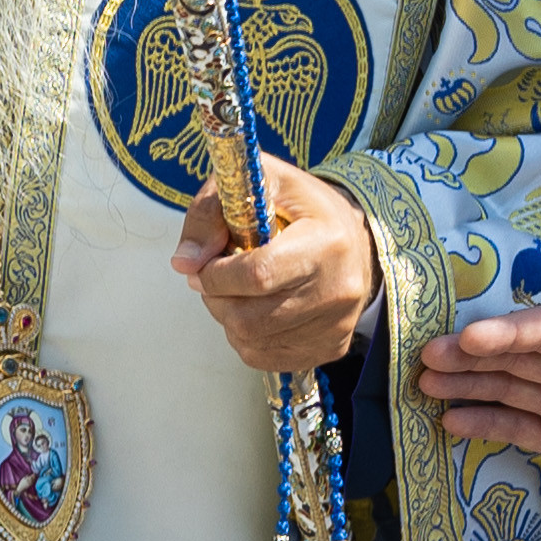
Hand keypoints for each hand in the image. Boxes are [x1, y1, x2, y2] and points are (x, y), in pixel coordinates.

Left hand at [176, 164, 379, 372]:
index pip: (258, 275)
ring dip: (228, 317)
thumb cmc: (301, 209)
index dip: (216, 275)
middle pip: (250, 317)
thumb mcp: (260, 183)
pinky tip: (255, 310)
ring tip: (237, 291)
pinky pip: (265, 357)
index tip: (204, 266)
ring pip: (252, 340)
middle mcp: (338, 290)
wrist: (356, 241)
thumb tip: (184, 263)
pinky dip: (246, 337)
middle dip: (217, 298)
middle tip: (216, 278)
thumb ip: (211, 212)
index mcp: (326, 243)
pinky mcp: (331, 347)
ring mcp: (336, 325)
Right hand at [415, 305, 540, 495]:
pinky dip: (484, 424)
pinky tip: (450, 423)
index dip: (511, 331)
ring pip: (508, 388)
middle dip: (472, 355)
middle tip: (427, 357)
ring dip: (468, 385)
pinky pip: (518, 427)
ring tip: (423, 386)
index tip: (470, 338)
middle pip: (517, 355)